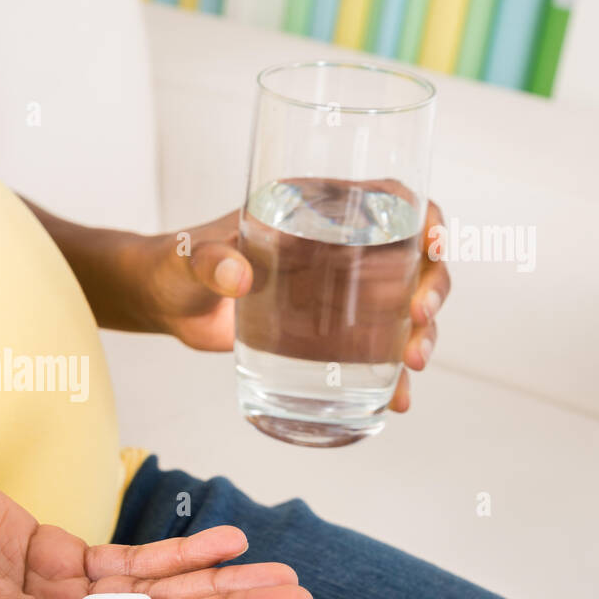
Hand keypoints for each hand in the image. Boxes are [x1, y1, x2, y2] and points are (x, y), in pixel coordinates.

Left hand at [128, 196, 448, 410]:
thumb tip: (236, 277)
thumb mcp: (190, 259)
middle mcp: (339, 248)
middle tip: (419, 320)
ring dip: (421, 336)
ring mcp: (337, 293)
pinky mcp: (325, 334)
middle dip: (432, 288)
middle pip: (413, 259)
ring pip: (403, 309)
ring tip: (412, 366)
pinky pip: (373, 351)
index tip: (435, 242)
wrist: (163, 303)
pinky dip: (390, 377)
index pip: (392, 198)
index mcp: (317, 209)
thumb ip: (208, 262)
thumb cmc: (176, 264)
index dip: (427, 215)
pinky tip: (399, 400)